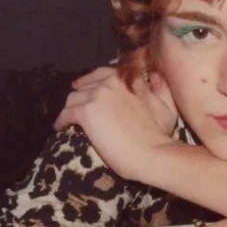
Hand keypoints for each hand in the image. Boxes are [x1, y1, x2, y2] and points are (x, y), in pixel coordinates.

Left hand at [52, 67, 178, 181]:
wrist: (152, 153)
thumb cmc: (161, 134)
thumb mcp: (167, 106)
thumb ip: (160, 87)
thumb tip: (154, 75)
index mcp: (129, 78)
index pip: (104, 73)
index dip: (92, 80)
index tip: (85, 86)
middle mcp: (111, 82)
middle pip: (85, 85)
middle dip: (79, 93)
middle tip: (74, 104)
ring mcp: (97, 96)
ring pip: (73, 98)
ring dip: (69, 107)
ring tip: (67, 117)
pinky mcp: (85, 112)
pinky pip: (66, 113)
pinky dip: (61, 120)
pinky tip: (59, 127)